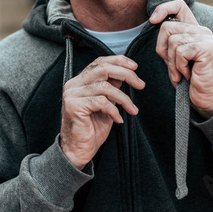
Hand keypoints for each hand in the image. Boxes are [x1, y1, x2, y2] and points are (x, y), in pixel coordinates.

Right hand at [60, 55, 144, 169]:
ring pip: (104, 86)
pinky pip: (101, 102)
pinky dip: (114, 110)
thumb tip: (126, 74)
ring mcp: (72, 94)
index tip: (135, 67)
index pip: (99, 62)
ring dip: (124, 98)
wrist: (79, 150)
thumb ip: (112, 88)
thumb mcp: (106, 104)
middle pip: (102, 69)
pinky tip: (118, 119)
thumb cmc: (92, 129)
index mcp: (80, 81)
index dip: (118, 61)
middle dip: (126, 74)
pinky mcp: (74, 106)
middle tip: (140, 84)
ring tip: (132, 109)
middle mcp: (73, 84)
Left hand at [149, 0, 212, 117]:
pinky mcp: (207, 48)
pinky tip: (189, 75)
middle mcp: (202, 31)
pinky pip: (180, 52)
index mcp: (194, 30)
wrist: (206, 98)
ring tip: (183, 72)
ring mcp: (206, 38)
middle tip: (173, 66)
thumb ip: (168, 40)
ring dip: (172, 63)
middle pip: (167, 27)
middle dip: (163, 50)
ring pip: (172, 41)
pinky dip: (179, 67)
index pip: (179, 6)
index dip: (163, 8)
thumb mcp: (174, 57)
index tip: (152, 20)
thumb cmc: (189, 80)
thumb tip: (153, 20)